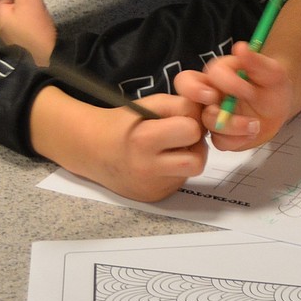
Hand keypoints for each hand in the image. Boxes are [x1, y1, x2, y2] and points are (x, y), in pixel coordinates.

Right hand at [30, 86, 207, 201]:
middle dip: (194, 144)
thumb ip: (180, 105)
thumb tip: (208, 114)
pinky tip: (160, 162)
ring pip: (191, 171)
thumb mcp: (149, 103)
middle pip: (198, 159)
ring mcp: (152, 187)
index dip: (190, 120)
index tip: (178, 118)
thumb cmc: (123, 123)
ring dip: (189, 157)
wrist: (92, 150)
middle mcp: (148, 169)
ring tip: (171, 148)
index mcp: (144, 140)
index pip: (191, 130)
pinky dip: (176, 169)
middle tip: (180, 136)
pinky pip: (179, 181)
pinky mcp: (155, 197)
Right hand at [174, 42, 295, 150]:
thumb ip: (256, 61)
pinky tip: (252, 134)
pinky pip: (219, 142)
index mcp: (217, 74)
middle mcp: (208, 94)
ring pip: (207, 122)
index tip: (245, 90)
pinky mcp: (219, 136)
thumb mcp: (272, 72)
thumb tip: (240, 47)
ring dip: (232, 126)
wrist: (280, 109)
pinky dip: (237, 140)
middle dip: (195, 96)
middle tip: (217, 105)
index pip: (203, 74)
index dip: (222, 82)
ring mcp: (211, 116)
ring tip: (256, 125)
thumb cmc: (272, 85)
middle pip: (184, 94)